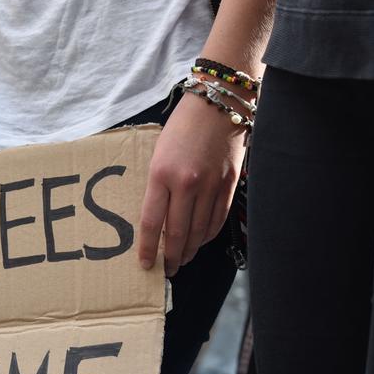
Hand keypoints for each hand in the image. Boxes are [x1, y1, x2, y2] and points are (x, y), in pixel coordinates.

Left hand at [138, 92, 246, 275]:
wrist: (218, 102)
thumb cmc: (182, 126)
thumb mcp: (158, 153)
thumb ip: (158, 185)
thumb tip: (156, 219)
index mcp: (161, 173)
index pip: (151, 222)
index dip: (147, 248)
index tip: (145, 264)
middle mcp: (186, 183)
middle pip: (176, 233)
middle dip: (170, 257)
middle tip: (166, 271)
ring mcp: (210, 185)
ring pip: (198, 232)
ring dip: (189, 251)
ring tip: (182, 260)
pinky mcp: (228, 184)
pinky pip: (217, 220)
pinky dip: (207, 235)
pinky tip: (200, 242)